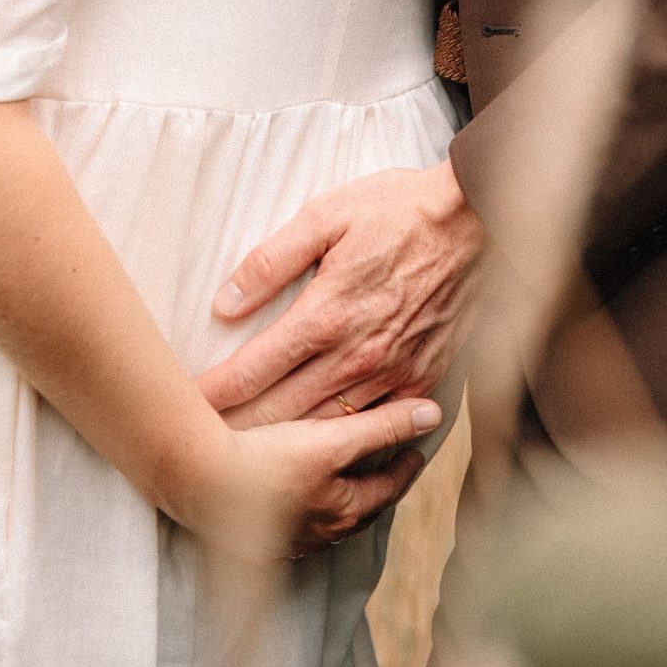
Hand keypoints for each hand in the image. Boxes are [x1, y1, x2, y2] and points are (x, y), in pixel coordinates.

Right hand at [169, 395, 443, 558]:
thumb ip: (383, 427)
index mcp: (341, 511)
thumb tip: (433, 415)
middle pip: (358, 509)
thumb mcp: (333, 440)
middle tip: (388, 469)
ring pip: (325, 519)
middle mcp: (316, 533)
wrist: (196, 481)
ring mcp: (283, 538)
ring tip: (345, 482)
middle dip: (375, 488)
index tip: (416, 453)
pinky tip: (293, 495)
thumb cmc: (267, 460)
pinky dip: (304, 504)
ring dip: (339, 499)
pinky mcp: (251, 533)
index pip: (386, 490)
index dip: (404, 467)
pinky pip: (291, 519)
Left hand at [197, 161, 484, 425]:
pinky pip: (376, 425)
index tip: (186, 406)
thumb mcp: (327, 215)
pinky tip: (321, 446)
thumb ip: (272, 260)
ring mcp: (393, 374)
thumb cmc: (399, 210)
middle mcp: (358, 355)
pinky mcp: (423, 379)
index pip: (254, 370)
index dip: (215, 393)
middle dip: (239, 430)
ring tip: (248, 456)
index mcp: (327, 314)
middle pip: (283, 412)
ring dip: (285, 443)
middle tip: (203, 443)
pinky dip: (344, 440)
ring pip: (327, 428)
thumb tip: (225, 301)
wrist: (479, 220)